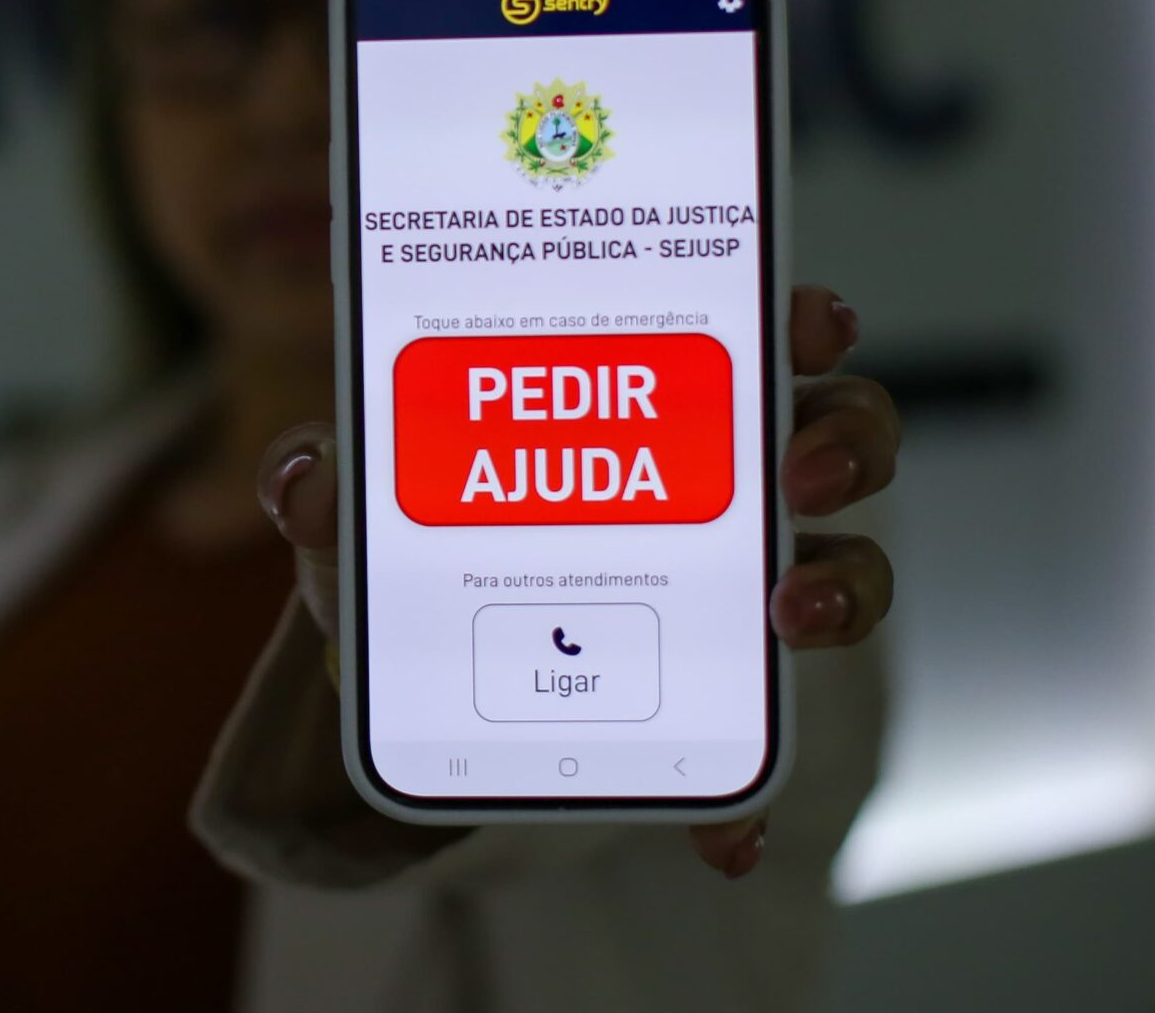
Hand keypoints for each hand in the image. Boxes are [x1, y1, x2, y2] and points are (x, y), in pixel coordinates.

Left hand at [254, 284, 895, 880]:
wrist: (401, 670)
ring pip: (847, 566)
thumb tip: (307, 485)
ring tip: (784, 615)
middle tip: (797, 472)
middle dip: (844, 439)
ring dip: (840, 589)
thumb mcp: (356, 498)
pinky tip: (724, 838)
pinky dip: (747, 797)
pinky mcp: (719, 698)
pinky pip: (763, 748)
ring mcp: (735, 584)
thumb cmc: (403, 540)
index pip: (751, 326)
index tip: (800, 323)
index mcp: (646, 390)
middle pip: (838, 430)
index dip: (798, 316)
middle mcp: (716, 475)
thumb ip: (321, 476)